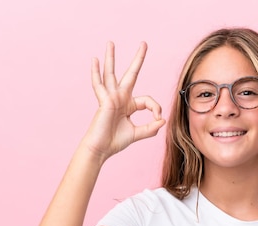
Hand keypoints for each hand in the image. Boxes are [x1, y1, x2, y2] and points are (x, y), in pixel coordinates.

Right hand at [83, 41, 164, 160]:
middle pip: (131, 74)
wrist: (101, 149)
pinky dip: (96, 72)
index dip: (156, 108)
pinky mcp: (104, 101)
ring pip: (111, 73)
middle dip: (138, 59)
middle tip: (144, 43)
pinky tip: (94, 60)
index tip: (158, 118)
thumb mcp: (137, 134)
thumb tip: (163, 121)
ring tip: (111, 43)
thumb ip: (150, 128)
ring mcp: (111, 97)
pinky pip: (99, 84)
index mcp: (129, 105)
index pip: (147, 100)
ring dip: (111, 58)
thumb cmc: (115, 141)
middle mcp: (120, 98)